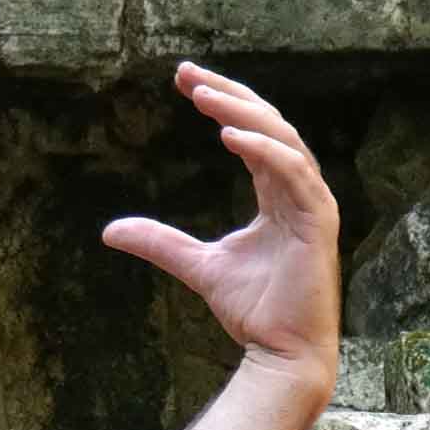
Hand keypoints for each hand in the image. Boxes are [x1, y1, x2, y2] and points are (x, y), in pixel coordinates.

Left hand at [100, 61, 341, 400]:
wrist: (281, 354)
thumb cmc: (252, 311)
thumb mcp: (197, 265)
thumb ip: (160, 242)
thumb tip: (109, 230)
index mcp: (278, 195)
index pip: (252, 133)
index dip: (222, 103)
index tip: (184, 81)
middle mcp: (299, 192)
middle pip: (269, 125)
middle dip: (230, 94)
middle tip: (189, 76)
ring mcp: (314, 205)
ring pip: (283, 140)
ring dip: (244, 114)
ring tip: (204, 98)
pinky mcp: (319, 222)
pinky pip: (293, 173)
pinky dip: (264, 150)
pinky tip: (230, 136)